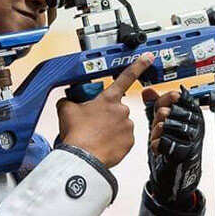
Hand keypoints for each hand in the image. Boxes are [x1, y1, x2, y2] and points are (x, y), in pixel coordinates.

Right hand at [57, 53, 155, 167]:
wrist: (82, 158)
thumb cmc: (76, 134)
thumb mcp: (66, 110)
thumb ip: (70, 100)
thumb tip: (68, 100)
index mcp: (107, 99)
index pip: (126, 77)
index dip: (138, 65)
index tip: (148, 58)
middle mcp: (121, 110)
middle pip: (116, 108)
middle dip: (107, 114)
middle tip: (94, 124)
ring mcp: (127, 126)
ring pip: (121, 124)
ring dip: (112, 128)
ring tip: (97, 136)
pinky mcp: (130, 141)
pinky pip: (124, 138)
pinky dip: (116, 141)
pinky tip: (104, 144)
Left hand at [142, 85, 203, 205]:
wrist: (178, 171)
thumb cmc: (173, 144)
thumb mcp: (163, 121)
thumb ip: (155, 105)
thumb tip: (148, 91)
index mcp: (193, 111)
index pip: (174, 96)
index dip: (161, 103)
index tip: (159, 111)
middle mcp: (195, 122)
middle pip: (164, 111)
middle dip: (156, 121)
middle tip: (158, 129)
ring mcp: (192, 136)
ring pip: (162, 126)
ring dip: (155, 134)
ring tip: (158, 139)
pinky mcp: (185, 150)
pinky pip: (162, 141)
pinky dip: (155, 145)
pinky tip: (158, 148)